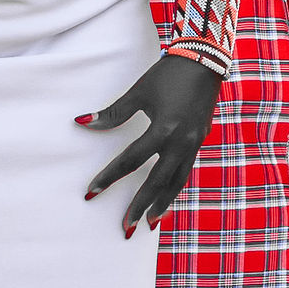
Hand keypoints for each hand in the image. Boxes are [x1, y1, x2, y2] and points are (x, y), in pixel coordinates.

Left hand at [81, 51, 222, 232]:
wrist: (205, 60)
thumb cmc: (169, 74)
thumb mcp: (139, 92)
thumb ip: (113, 113)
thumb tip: (83, 123)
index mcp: (164, 129)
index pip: (130, 160)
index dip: (109, 177)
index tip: (91, 193)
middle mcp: (181, 142)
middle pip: (156, 182)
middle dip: (139, 206)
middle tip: (125, 228)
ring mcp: (194, 143)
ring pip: (176, 181)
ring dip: (162, 203)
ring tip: (149, 223)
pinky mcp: (200, 141)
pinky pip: (185, 171)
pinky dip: (174, 187)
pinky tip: (165, 198)